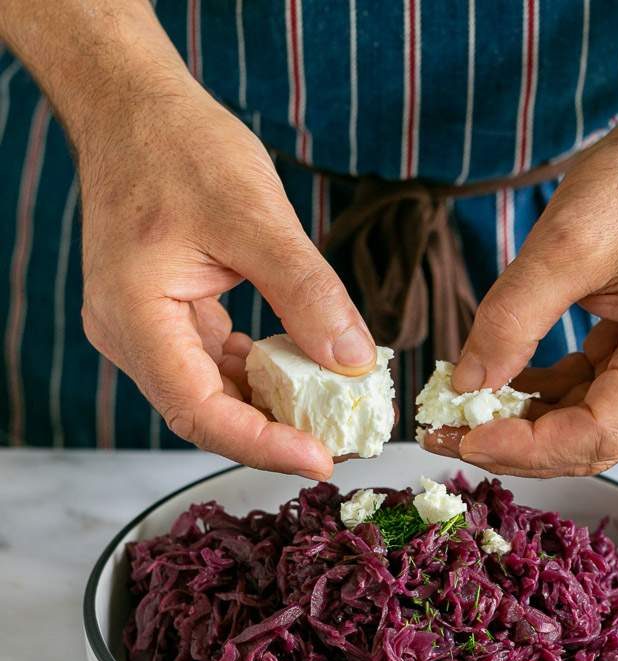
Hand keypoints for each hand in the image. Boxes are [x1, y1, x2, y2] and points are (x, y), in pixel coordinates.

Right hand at [77, 77, 374, 478]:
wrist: (134, 108)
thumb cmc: (181, 148)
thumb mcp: (255, 217)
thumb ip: (306, 293)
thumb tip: (353, 361)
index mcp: (135, 316)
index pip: (198, 411)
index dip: (260, 445)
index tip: (320, 458)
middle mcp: (128, 334)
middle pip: (202, 412)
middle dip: (271, 434)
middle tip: (337, 443)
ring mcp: (141, 329)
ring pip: (208, 393)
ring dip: (266, 408)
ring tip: (328, 414)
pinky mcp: (162, 318)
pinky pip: (210, 364)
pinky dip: (254, 375)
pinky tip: (297, 373)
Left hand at [430, 0, 617, 476]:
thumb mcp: (568, 242)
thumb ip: (511, 319)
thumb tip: (465, 383)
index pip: (597, 434)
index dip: (526, 447)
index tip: (465, 438)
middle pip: (589, 439)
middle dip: (515, 444)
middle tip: (446, 436)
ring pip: (582, 420)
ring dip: (521, 422)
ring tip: (459, 415)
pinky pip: (584, 388)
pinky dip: (538, 390)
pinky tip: (497, 381)